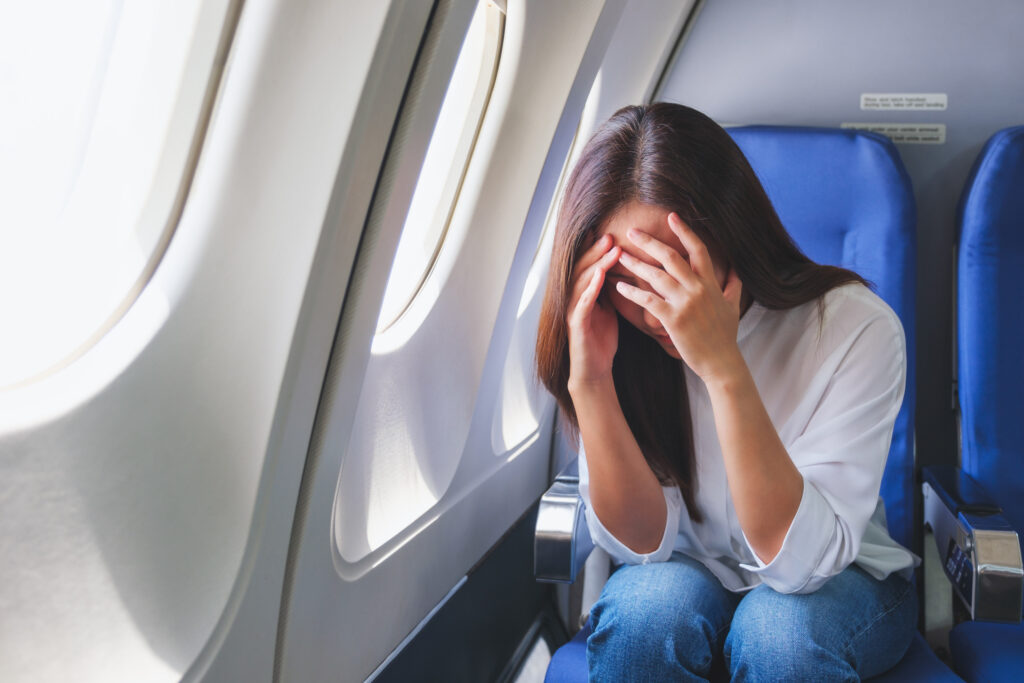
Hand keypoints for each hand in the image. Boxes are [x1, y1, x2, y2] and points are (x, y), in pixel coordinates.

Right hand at [566, 234, 620, 390]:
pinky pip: (583, 302)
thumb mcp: (609, 309)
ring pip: (582, 281)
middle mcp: (574, 298)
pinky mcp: (576, 324)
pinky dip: (591, 288)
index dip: (595, 249)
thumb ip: (611, 291)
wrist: (594, 369)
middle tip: (610, 235)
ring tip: (610, 250)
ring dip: (596, 264)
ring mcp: (573, 310)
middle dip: (596, 251)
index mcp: (583, 294)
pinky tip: (600, 276)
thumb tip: (625, 271)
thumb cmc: (601, 340)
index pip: (588, 266)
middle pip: (582, 268)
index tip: (608, 232)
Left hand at [614, 213, 744, 383]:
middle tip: (631, 232)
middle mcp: (697, 288)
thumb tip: (736, 268)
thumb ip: (732, 284)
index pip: (698, 249)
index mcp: (710, 283)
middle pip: (670, 257)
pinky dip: (632, 292)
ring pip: (656, 276)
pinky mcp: (673, 319)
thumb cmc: (725, 335)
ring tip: (619, 256)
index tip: (671, 216)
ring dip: (635, 264)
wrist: (721, 362)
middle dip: (649, 242)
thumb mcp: (733, 305)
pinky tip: (619, 287)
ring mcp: (685, 303)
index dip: (684, 231)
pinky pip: (648, 300)